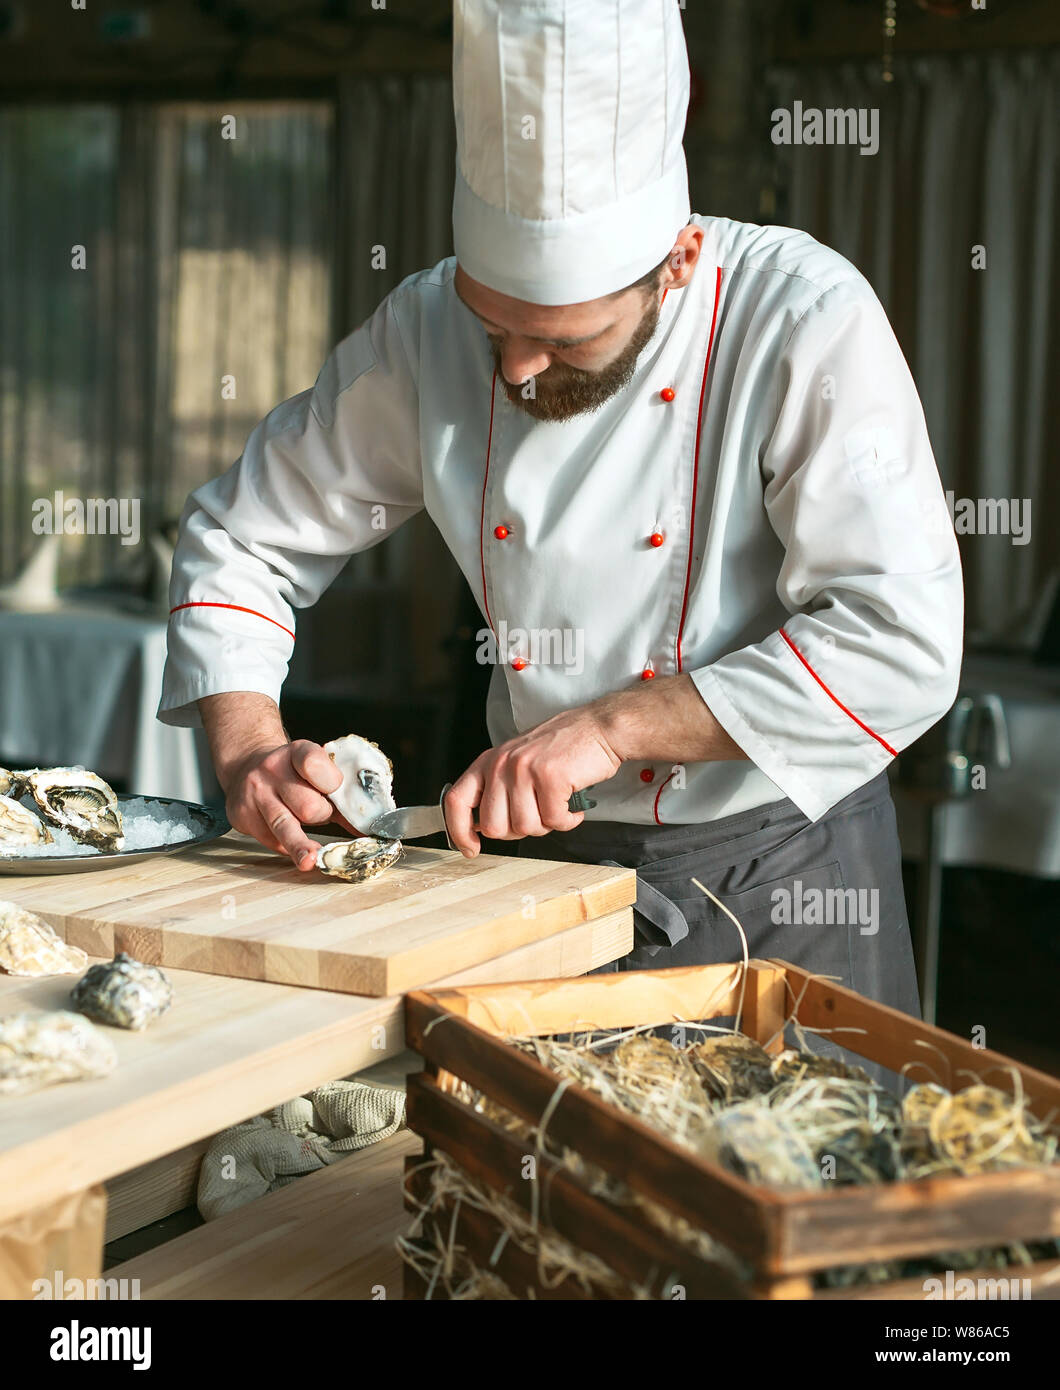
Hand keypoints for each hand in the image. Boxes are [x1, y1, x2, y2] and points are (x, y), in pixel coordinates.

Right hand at [223, 739, 359, 870]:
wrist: (246, 767)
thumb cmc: (292, 773)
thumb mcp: (314, 769)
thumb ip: (338, 792)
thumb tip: (366, 825)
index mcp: (296, 752)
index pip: (314, 763)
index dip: (331, 781)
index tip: (337, 791)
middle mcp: (271, 769)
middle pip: (307, 805)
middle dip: (322, 816)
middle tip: (322, 813)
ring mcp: (254, 793)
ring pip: (283, 825)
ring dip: (301, 847)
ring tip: (311, 860)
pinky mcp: (242, 816)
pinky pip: (271, 840)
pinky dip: (287, 846)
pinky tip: (292, 841)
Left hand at [444, 708, 621, 856]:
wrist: (598, 728)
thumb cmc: (562, 749)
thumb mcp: (518, 762)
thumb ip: (498, 789)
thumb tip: (482, 826)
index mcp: (489, 762)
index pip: (456, 801)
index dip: (459, 831)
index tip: (471, 848)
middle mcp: (502, 764)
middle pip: (494, 826)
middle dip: (519, 830)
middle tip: (538, 815)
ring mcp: (525, 769)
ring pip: (526, 827)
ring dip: (547, 824)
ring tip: (558, 804)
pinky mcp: (550, 776)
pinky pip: (554, 821)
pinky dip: (568, 820)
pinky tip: (572, 804)